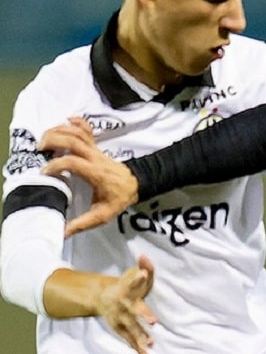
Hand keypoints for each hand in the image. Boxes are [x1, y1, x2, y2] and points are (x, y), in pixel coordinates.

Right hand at [40, 116, 139, 234]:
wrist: (137, 185)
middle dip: (54, 140)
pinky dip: (77, 123)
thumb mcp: (102, 215)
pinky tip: (66, 121)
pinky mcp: (96, 148)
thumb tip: (63, 232)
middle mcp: (95, 158)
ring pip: (78, 133)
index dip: (57, 164)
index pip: (73, 161)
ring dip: (60, 130)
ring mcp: (96, 151)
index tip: (45, 172)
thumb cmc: (119, 199)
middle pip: (73, 140)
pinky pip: (87, 131)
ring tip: (45, 138)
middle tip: (40, 149)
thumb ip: (82, 223)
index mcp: (96, 173)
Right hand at [98, 254, 157, 353]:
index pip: (132, 281)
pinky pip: (128, 339)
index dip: (138, 277)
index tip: (142, 273)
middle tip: (154, 321)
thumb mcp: (134, 275)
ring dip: (140, 336)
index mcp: (126, 289)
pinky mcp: (119, 328)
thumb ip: (144, 267)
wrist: (101, 296)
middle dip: (143, 315)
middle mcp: (122, 304)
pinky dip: (136, 347)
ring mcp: (120, 317)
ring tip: (151, 343)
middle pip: (133, 309)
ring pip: (131, 327)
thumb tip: (144, 257)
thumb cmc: (126, 286)